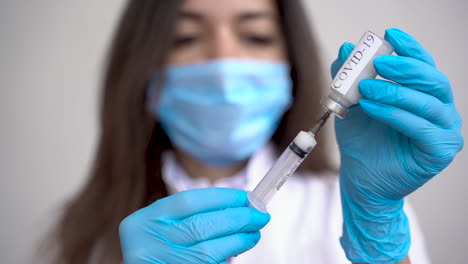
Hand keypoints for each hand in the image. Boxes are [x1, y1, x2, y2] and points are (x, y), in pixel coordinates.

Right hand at [119, 187, 269, 263]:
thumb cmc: (155, 248)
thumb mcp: (160, 228)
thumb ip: (187, 218)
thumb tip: (236, 208)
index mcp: (143, 222)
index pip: (188, 201)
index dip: (221, 197)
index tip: (246, 196)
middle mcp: (148, 244)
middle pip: (201, 226)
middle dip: (236, 218)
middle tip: (260, 215)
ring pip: (208, 252)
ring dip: (237, 241)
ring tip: (254, 234)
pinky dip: (225, 259)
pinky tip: (236, 252)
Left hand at [332, 28, 463, 262]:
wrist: (360, 179)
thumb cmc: (361, 142)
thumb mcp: (350, 105)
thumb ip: (348, 79)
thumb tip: (344, 49)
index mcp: (424, 96)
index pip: (424, 66)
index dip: (410, 49)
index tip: (389, 35)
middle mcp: (440, 111)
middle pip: (434, 81)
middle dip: (406, 67)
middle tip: (378, 61)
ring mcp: (444, 131)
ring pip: (427, 103)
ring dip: (395, 91)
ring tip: (366, 88)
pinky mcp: (439, 151)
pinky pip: (420, 127)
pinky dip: (394, 114)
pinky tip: (370, 107)